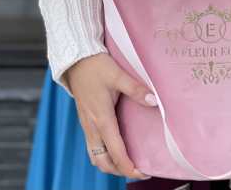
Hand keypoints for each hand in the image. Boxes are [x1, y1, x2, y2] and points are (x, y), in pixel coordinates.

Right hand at [67, 53, 156, 178]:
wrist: (76, 59)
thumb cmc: (96, 66)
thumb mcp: (118, 75)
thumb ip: (136, 89)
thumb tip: (154, 101)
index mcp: (102, 119)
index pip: (116, 153)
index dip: (129, 167)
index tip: (144, 172)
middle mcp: (92, 126)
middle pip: (103, 161)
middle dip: (119, 170)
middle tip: (139, 169)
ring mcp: (86, 124)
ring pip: (95, 156)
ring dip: (110, 164)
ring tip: (128, 162)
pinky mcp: (85, 119)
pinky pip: (92, 145)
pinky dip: (103, 153)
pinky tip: (115, 145)